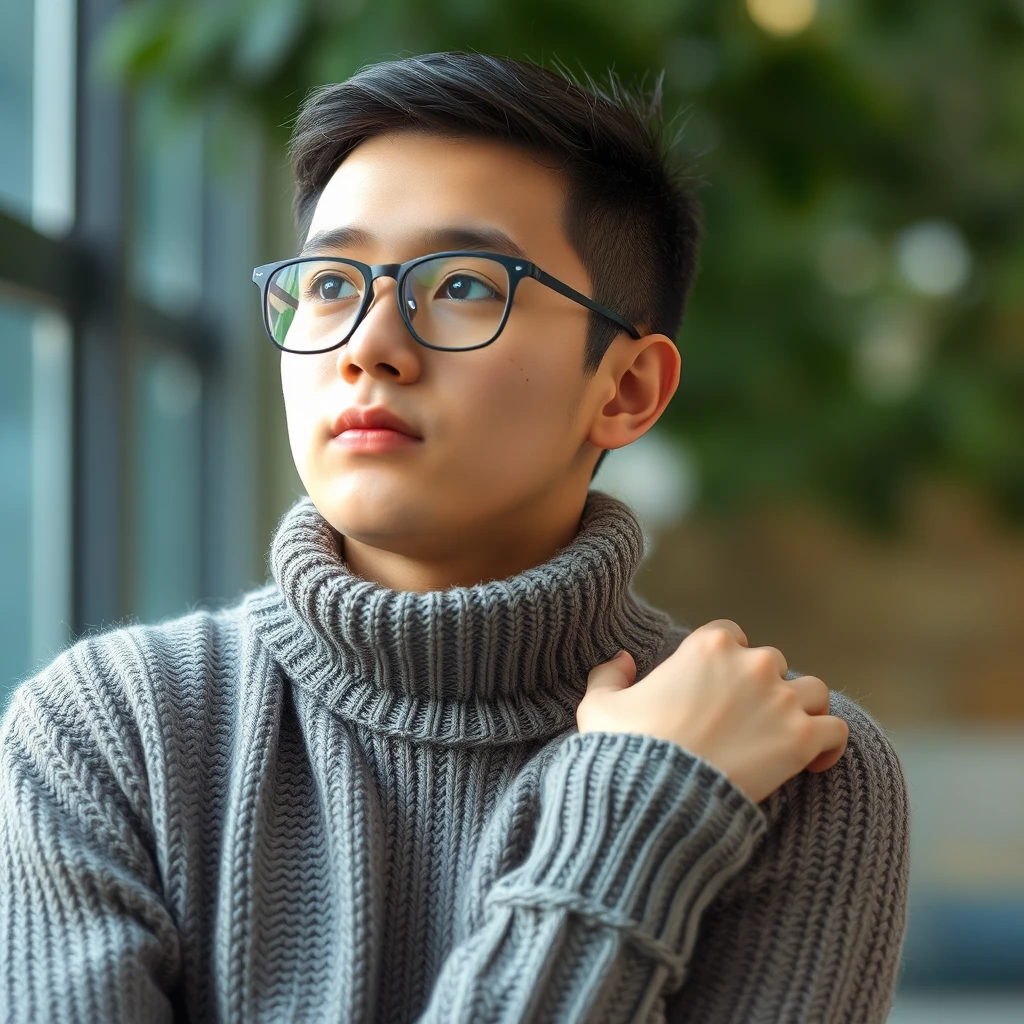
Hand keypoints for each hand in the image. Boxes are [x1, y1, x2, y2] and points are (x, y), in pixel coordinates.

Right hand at [576, 620, 849, 804]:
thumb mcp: (599, 707)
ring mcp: (781, 700)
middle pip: (772, 663)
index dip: (726, 659)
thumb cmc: (627, 748)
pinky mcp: (801, 739)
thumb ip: (609, 675)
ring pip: (813, 692)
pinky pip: (835, 731)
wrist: (656, 795)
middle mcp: (752, 664)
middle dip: (762, 687)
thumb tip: (623, 659)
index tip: (717, 688)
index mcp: (707, 645)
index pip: (730, 634)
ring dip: (801, 710)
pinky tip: (812, 763)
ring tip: (783, 738)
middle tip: (746, 722)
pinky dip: (829, 745)